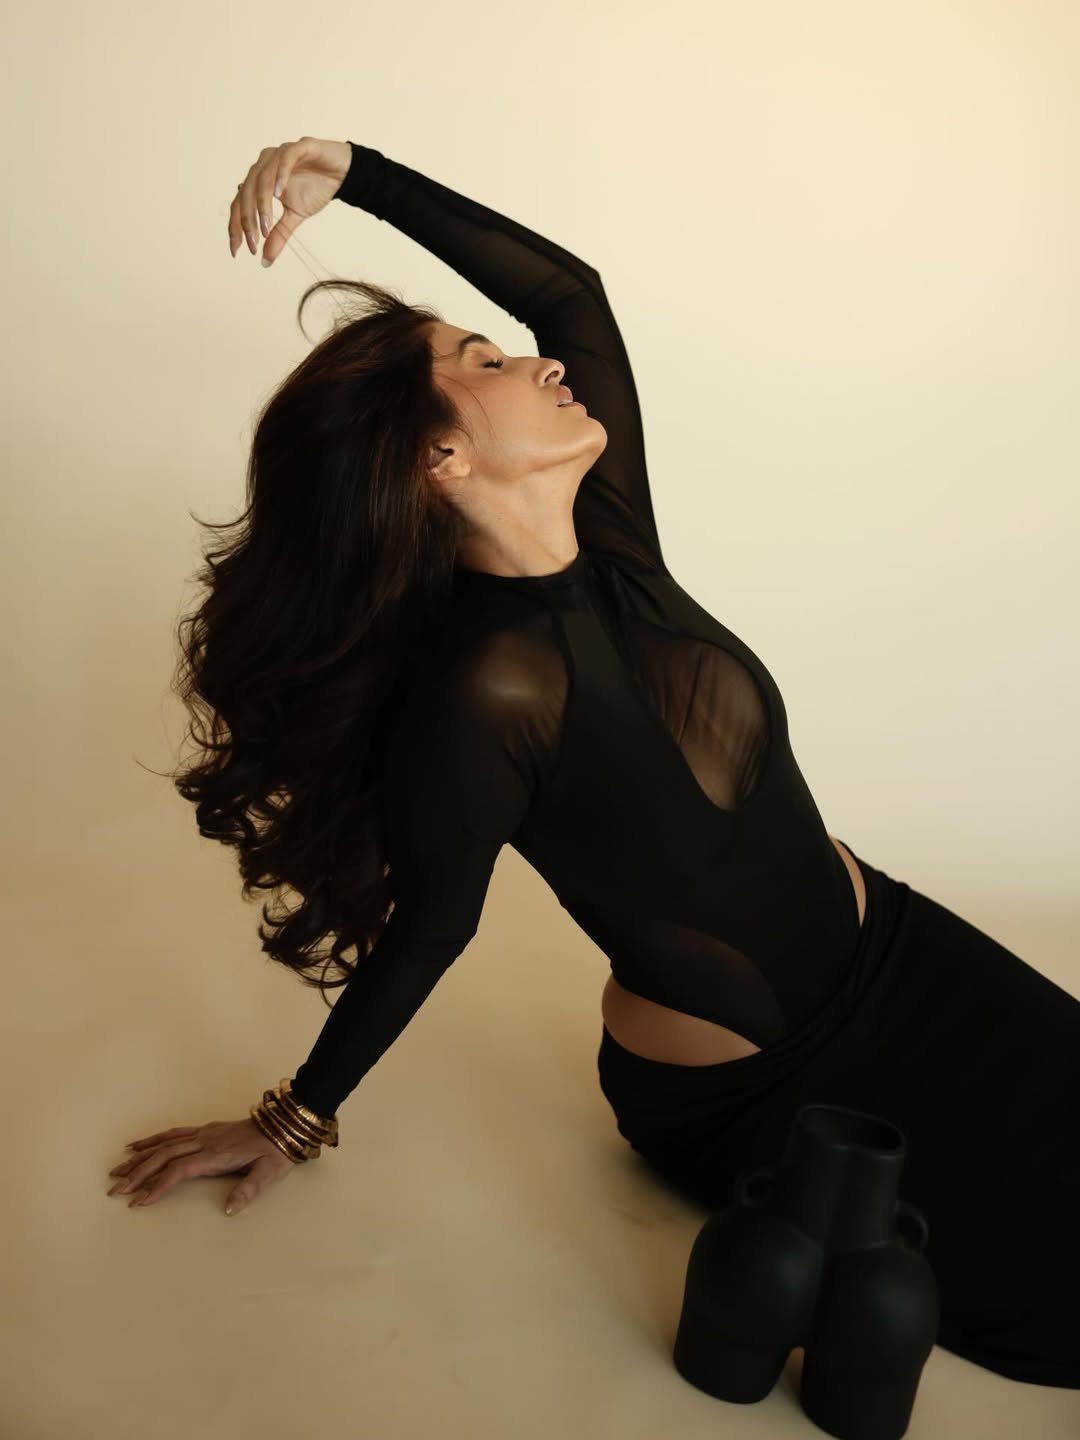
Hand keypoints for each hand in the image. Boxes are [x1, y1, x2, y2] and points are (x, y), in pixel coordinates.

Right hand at [106, 1118, 297, 1214]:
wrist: (283, 1125)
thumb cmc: (275, 1153)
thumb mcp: (268, 1173)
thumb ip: (248, 1190)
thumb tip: (228, 1210)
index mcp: (216, 1155)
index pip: (180, 1170)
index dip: (158, 1185)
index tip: (139, 1201)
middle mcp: (205, 1142)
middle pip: (164, 1156)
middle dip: (138, 1173)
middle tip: (115, 1190)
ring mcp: (203, 1134)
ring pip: (164, 1144)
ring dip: (139, 1158)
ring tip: (116, 1171)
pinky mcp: (205, 1130)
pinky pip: (172, 1134)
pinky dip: (152, 1140)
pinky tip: (137, 1145)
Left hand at [228, 136, 352, 265]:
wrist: (342, 173)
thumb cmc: (316, 189)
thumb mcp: (295, 217)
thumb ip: (278, 235)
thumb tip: (264, 261)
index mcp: (260, 180)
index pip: (240, 203)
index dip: (236, 227)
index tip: (236, 251)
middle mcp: (265, 164)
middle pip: (247, 192)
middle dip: (248, 219)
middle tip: (254, 242)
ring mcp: (280, 154)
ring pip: (262, 177)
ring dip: (262, 203)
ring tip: (266, 226)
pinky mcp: (300, 146)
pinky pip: (285, 159)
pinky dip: (280, 175)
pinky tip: (279, 194)